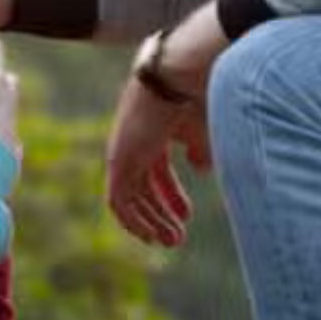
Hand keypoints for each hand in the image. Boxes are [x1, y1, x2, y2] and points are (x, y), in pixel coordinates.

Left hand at [104, 76, 211, 249]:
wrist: (175, 77)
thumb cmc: (193, 96)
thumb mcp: (201, 130)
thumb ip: (200, 149)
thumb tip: (202, 169)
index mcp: (152, 132)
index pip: (156, 172)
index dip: (171, 197)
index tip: (186, 217)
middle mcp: (133, 143)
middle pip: (142, 187)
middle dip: (159, 214)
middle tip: (176, 239)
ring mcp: (123, 151)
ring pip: (129, 197)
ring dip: (149, 222)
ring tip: (170, 242)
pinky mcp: (118, 161)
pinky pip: (119, 200)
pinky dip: (132, 219)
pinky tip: (149, 235)